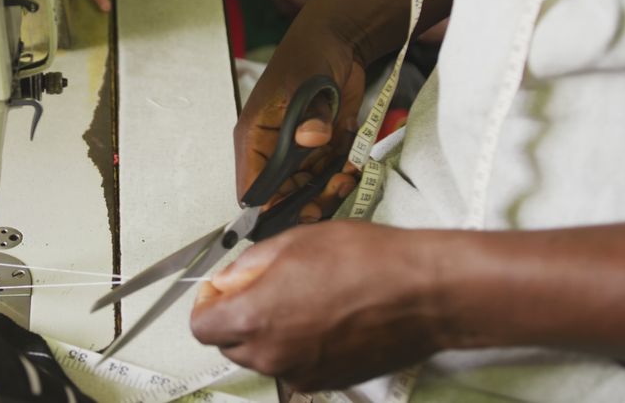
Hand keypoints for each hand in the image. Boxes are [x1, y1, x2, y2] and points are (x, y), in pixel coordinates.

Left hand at [190, 222, 443, 391]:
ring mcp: (300, 373)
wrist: (422, 292)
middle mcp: (271, 355)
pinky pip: (295, 366)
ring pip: (263, 356)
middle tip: (265, 286)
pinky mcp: (327, 381)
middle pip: (229, 345)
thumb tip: (229, 277)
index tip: (225, 288)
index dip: (209, 303)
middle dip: (237, 316)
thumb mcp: (294, 241)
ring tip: (303, 298)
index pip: (202, 326)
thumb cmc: (365, 261)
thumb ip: (250, 264)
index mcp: (253, 318)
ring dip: (269, 332)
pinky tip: (324, 318)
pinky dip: (298, 347)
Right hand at [235, 22, 364, 220]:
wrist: (340, 40)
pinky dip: (341, 176)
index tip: (297, 217)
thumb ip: (311, 115)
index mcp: (255, 137)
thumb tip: (311, 137)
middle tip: (332, 193)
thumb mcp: (308, 82)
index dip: (269, 210)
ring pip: (307, 190)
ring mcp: (297, 150)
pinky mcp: (319, 148)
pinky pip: (328, 175)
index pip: (252, 188)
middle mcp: (272, 149)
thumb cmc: (311, 55)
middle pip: (282, 196)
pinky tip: (353, 167)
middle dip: (308, 201)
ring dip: (328, 190)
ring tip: (346, 178)